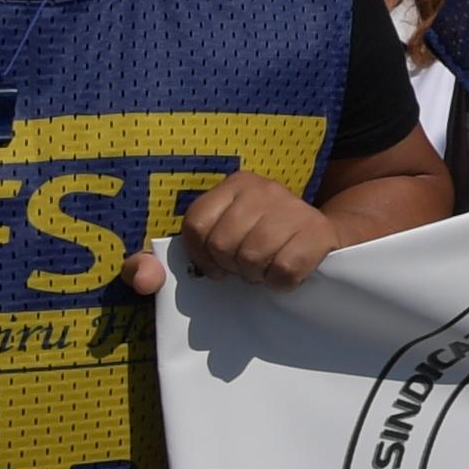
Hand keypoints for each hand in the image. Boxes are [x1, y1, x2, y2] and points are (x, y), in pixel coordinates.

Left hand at [134, 170, 344, 291]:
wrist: (326, 238)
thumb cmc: (256, 245)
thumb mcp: (205, 247)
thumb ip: (156, 264)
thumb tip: (142, 280)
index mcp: (235, 185)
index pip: (196, 225)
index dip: (201, 255)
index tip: (217, 264)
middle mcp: (264, 189)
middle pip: (224, 244)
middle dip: (233, 266)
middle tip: (248, 265)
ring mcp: (294, 208)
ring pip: (253, 258)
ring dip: (257, 276)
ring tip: (266, 268)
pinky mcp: (318, 232)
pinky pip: (284, 270)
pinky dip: (280, 282)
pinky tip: (286, 273)